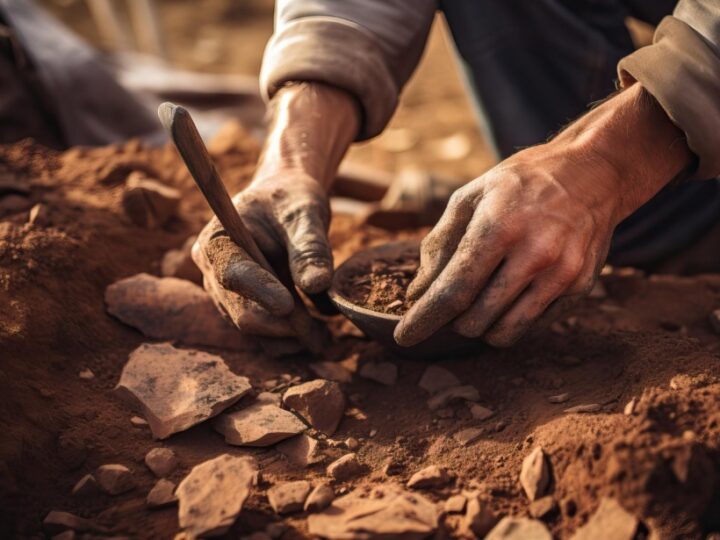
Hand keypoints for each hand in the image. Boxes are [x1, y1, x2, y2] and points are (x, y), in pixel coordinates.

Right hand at [193, 82, 358, 352]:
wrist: (286, 204)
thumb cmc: (292, 200)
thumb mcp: (305, 212)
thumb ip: (310, 246)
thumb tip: (316, 285)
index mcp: (217, 240)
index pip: (232, 273)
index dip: (259, 291)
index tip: (289, 305)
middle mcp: (213, 272)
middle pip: (241, 312)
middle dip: (283, 324)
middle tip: (324, 334)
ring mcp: (227, 296)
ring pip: (255, 331)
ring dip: (291, 338)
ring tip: (327, 338)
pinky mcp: (245, 311)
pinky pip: (265, 337)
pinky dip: (292, 341)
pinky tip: (319, 336)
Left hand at [394, 84, 693, 346]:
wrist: (593, 172)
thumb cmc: (521, 184)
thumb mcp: (470, 196)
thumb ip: (439, 245)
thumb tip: (417, 294)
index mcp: (499, 227)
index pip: (453, 291)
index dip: (424, 319)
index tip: (405, 337)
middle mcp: (534, 254)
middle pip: (474, 319)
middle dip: (452, 319)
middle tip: (453, 298)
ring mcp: (561, 274)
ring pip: (504, 332)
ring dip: (481, 326)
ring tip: (480, 299)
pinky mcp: (579, 287)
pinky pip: (532, 325)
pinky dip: (511, 319)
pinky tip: (512, 291)